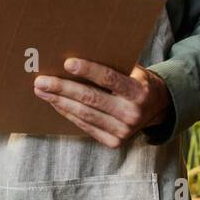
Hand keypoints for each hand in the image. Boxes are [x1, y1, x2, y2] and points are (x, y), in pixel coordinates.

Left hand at [33, 57, 171, 147]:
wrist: (157, 109)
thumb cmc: (138, 82)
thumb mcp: (133, 70)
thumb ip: (112, 65)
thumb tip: (76, 57)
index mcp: (139, 92)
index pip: (109, 79)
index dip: (88, 70)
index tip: (67, 63)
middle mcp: (132, 114)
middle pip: (91, 98)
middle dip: (63, 88)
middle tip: (42, 81)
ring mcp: (123, 131)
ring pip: (84, 114)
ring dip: (59, 102)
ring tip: (42, 91)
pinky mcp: (114, 142)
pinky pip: (85, 126)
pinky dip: (68, 113)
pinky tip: (56, 103)